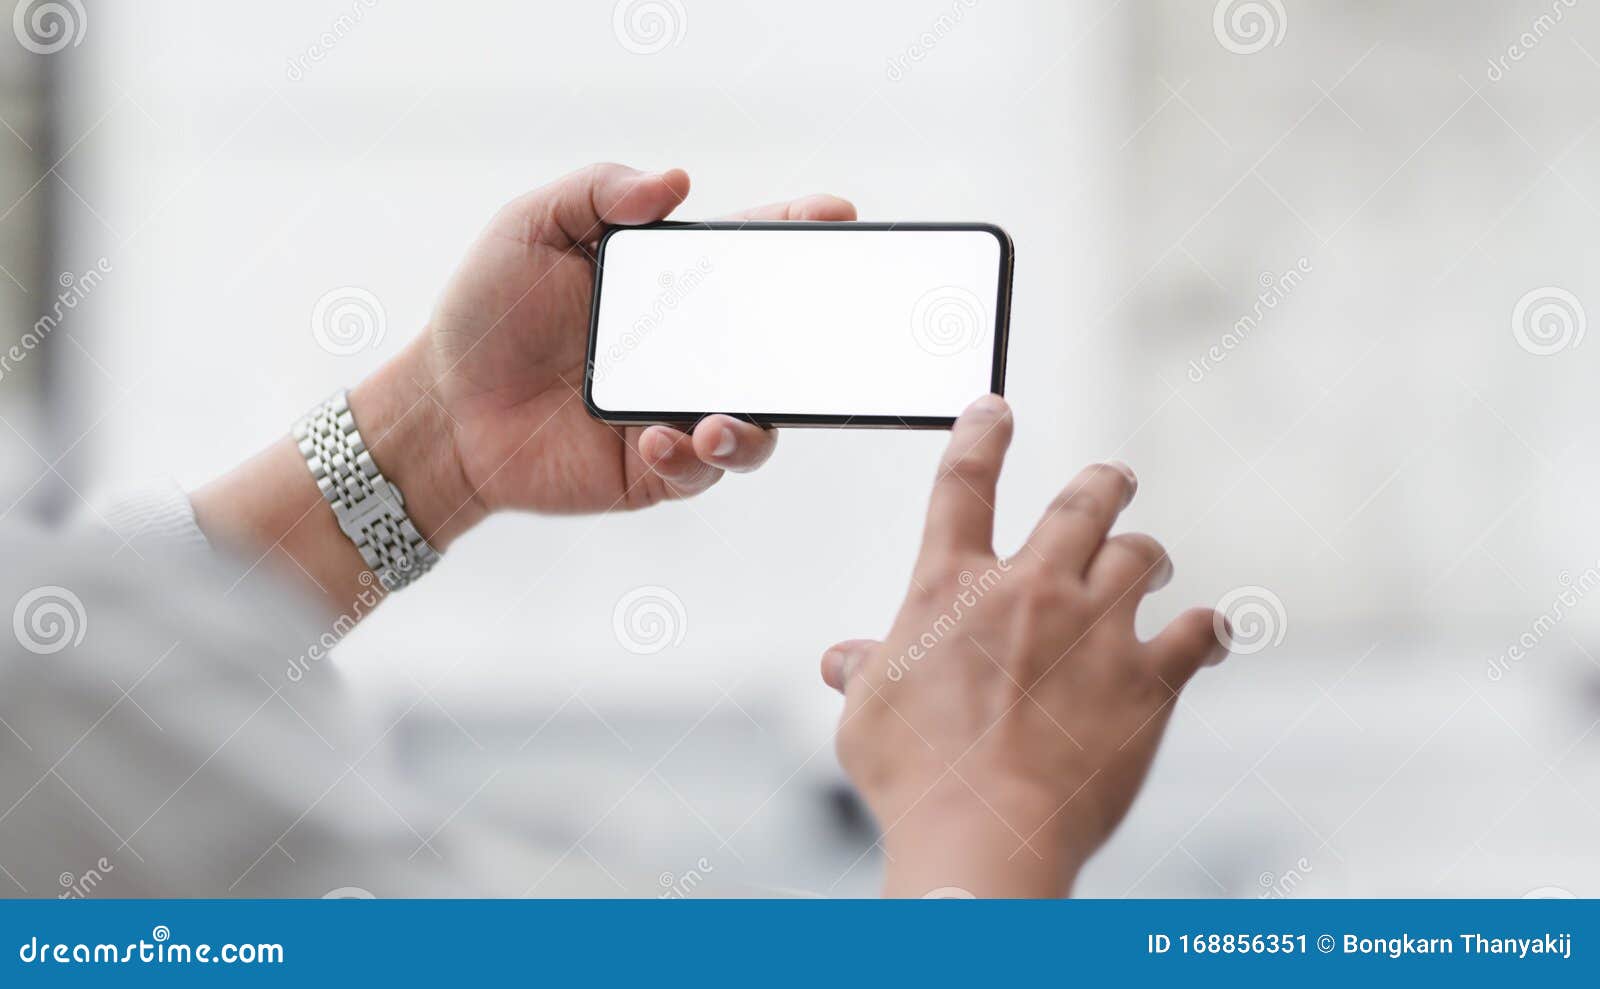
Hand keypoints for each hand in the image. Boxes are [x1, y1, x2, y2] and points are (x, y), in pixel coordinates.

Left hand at [356, 163, 857, 546]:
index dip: (799, 232)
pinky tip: (660, 440)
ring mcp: (679, 412)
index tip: (834, 214)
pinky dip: (692, 458)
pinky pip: (699, 471)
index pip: (752, 256)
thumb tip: (678, 182)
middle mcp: (691, 352)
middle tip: (815, 331)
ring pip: (756, 425)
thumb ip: (600, 189)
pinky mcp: (655, 469)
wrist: (443, 405)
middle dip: (809, 340)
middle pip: (775, 346)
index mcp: (673, 288)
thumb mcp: (532, 226)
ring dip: (755, 425)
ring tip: (719, 422)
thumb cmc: (489, 311)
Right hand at [820, 395, 1229, 897]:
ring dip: (1147, 552)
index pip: (964, 483)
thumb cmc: (916, 777)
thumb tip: (840, 659)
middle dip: (1102, 482)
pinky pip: (1197, 632)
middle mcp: (1030, 589)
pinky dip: (1205, 629)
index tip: (996, 412)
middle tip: (1113, 478)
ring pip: (1141, 553)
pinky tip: (1207, 633)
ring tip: (1152, 560)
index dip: (982, 436)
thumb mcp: (865, 717)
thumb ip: (861, 673)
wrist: (988, 833)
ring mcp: (1096, 629)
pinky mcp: (1148, 680)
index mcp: (952, 587)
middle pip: (1083, 501)